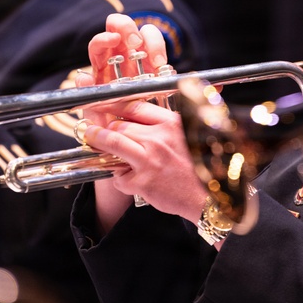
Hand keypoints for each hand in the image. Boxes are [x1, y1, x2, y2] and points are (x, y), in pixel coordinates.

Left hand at [76, 14, 208, 232]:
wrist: (212, 198)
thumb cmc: (203, 169)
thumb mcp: (191, 137)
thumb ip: (171, 125)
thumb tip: (148, 116)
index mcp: (173, 123)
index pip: (135, 106)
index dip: (115, 105)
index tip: (103, 104)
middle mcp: (160, 137)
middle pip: (121, 124)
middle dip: (106, 127)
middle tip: (94, 128)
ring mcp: (150, 159)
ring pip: (113, 142)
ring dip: (98, 141)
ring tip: (90, 138)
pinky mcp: (144, 181)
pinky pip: (120, 176)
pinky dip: (120, 179)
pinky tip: (130, 182)